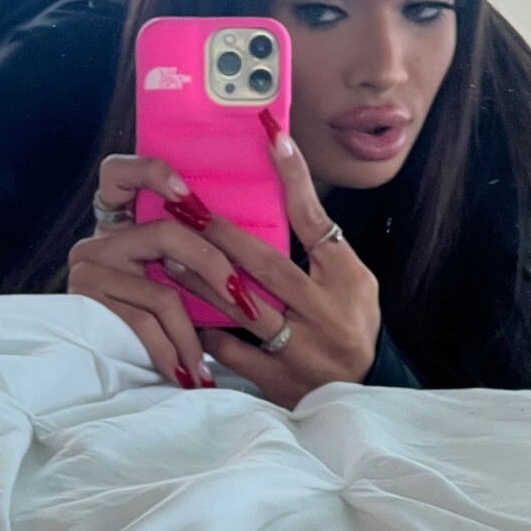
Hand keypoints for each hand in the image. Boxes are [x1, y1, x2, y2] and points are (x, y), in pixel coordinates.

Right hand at [67, 153, 272, 390]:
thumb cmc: (144, 332)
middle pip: (165, 233)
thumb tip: (246, 260)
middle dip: (213, 267)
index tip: (188, 195)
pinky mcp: (86, 303)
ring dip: (191, 336)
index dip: (152, 173)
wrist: (91, 376)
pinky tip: (187, 374)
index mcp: (117, 227)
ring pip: (161, 291)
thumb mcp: (163, 289)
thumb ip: (186, 261)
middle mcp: (97, 242)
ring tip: (208, 367)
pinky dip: (172, 351)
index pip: (119, 173)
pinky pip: (144, 323)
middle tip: (243, 301)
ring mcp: (88, 270)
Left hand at [191, 123, 382, 408]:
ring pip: (240, 307)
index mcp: (347, 281)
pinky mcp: (276, 382)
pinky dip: (206, 330)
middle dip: (221, 234)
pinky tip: (179, 312)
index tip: (273, 137)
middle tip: (185, 207)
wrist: (361, 393)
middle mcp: (326, 315)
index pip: (317, 222)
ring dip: (200, 279)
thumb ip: (318, 241)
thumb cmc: (348, 320)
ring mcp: (300, 352)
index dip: (295, 179)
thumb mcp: (348, 277)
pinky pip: (230, 351)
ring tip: (169, 255)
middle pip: (266, 265)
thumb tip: (282, 184)